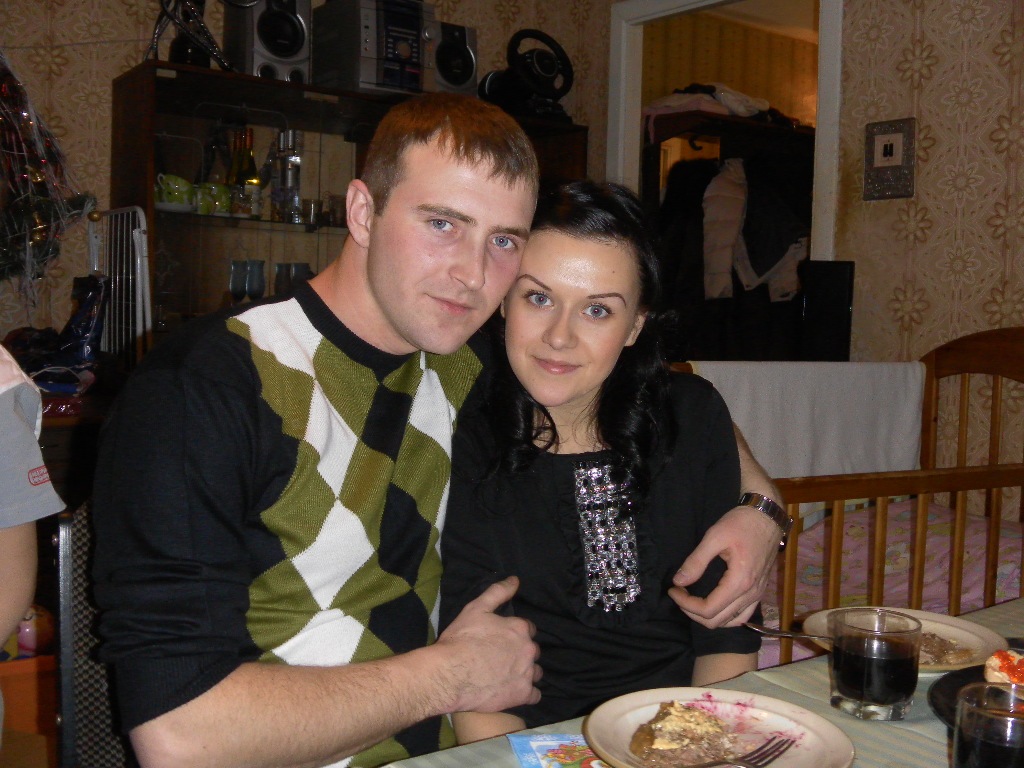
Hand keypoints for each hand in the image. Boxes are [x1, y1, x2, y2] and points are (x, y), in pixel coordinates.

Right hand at [435, 576, 541, 713]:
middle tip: (502, 658)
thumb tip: (515, 580)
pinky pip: (535, 695)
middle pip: (533, 650)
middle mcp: (529, 650)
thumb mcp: (476, 608)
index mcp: (519, 628)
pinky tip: (513, 691)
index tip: (503, 639)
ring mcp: (527, 674)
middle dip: (522, 652)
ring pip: (536, 672)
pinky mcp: (522, 695)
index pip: (528, 628)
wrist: (449, 675)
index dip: (515, 633)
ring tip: (508, 676)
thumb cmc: (461, 639)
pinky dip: (527, 693)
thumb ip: (498, 592)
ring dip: (527, 672)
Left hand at [669, 506, 778, 627]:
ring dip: (709, 617)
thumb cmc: (741, 523)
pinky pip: (742, 615)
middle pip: (718, 621)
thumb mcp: (714, 536)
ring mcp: (757, 595)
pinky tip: (714, 605)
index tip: (674, 589)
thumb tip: (679, 581)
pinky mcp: (759, 591)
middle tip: (680, 593)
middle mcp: (750, 594)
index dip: (686, 605)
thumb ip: (696, 561)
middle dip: (693, 612)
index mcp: (739, 582)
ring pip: (731, 622)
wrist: (767, 516)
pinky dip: (725, 617)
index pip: (709, 610)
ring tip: (693, 600)